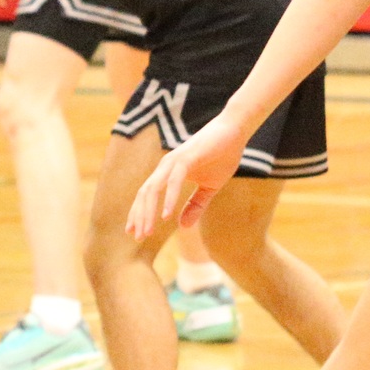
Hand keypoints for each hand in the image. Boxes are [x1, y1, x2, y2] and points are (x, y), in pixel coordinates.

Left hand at [129, 113, 247, 237]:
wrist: (234, 133)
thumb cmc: (221, 157)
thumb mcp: (209, 188)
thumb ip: (195, 205)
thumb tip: (182, 226)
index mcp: (168, 173)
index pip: (148, 195)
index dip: (140, 214)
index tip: (135, 233)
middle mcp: (166, 166)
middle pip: (145, 194)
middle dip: (139, 216)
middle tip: (137, 237)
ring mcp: (174, 161)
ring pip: (154, 188)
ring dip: (148, 211)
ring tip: (146, 231)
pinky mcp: (186, 157)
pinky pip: (173, 180)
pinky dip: (169, 198)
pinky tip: (166, 215)